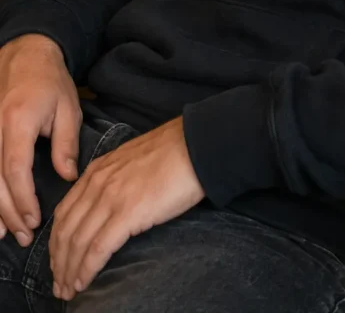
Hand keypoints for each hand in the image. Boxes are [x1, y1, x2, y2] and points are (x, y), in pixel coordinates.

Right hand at [0, 34, 80, 245]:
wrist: (24, 53)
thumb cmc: (49, 80)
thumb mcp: (68, 107)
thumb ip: (66, 144)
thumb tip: (67, 177)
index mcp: (17, 121)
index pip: (15, 169)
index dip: (23, 199)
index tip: (34, 220)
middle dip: (9, 213)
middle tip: (25, 237)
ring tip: (5, 234)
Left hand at [49, 116, 204, 299]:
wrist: (196, 145)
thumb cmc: (173, 153)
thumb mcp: (131, 161)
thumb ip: (114, 179)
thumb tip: (110, 204)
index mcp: (98, 170)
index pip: (64, 212)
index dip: (57, 241)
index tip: (58, 261)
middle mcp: (98, 183)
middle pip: (65, 230)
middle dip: (59, 261)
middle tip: (59, 284)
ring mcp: (111, 197)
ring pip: (77, 241)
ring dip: (69, 270)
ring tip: (69, 290)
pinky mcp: (128, 212)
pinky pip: (98, 248)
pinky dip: (86, 269)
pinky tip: (83, 282)